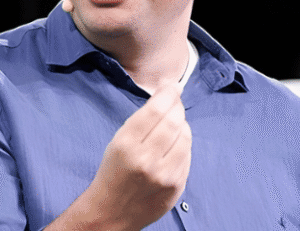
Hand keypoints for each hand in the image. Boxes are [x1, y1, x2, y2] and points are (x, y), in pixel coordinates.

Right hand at [47, 83, 191, 230]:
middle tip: (174, 100)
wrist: (111, 212)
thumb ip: (143, 119)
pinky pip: (187, 156)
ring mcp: (164, 176)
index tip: (173, 85)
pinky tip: (174, 144)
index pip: (155, 111)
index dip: (168, 93)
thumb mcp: (118, 141)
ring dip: (182, 125)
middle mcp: (146, 161)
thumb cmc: (113, 172)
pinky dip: (183, 145)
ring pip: (185, 137)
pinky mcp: (176, 187)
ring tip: (174, 123)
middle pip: (173, 121)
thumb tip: (168, 92)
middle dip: (177, 106)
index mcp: (126, 145)